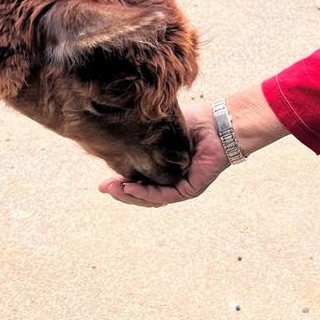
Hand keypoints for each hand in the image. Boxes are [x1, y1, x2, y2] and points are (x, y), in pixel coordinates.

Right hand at [98, 101, 227, 207]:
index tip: (102, 183)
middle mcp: (171, 179)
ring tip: (113, 189)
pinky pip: (165, 195)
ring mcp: (181, 186)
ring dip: (130, 195)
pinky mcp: (190, 188)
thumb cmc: (192, 120)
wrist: (217, 121)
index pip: (138, 181)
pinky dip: (146, 193)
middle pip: (141, 195)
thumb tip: (114, 142)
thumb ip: (140, 140)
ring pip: (151, 199)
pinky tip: (131, 188)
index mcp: (162, 167)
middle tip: (103, 188)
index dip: (120, 184)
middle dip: (121, 193)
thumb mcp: (158, 131)